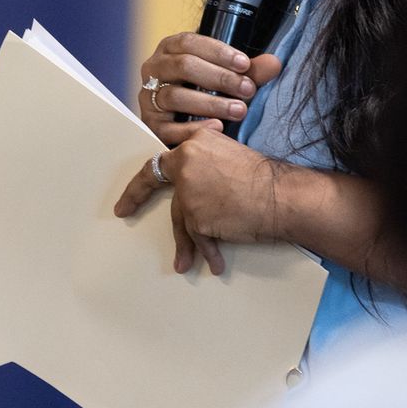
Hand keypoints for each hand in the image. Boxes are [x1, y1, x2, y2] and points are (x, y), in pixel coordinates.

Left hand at [114, 120, 288, 275]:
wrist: (283, 197)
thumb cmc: (266, 179)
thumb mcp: (232, 154)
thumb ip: (207, 161)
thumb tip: (194, 182)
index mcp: (195, 142)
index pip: (163, 158)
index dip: (146, 172)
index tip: (131, 185)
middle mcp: (186, 163)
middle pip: (158, 183)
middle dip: (136, 197)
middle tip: (123, 210)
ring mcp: (188, 191)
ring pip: (181, 218)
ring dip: (186, 242)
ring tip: (182, 263)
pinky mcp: (196, 216)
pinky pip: (198, 237)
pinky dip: (207, 251)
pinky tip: (214, 264)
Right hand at [137, 33, 282, 143]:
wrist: (181, 120)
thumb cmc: (204, 90)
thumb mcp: (226, 76)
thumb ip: (249, 71)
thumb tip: (275, 63)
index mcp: (170, 49)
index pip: (189, 42)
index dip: (218, 52)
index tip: (244, 64)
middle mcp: (154, 69)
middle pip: (183, 66)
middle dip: (219, 78)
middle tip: (248, 89)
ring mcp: (149, 97)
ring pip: (175, 96)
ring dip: (211, 103)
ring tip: (239, 110)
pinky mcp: (151, 124)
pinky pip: (168, 127)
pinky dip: (193, 128)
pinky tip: (217, 129)